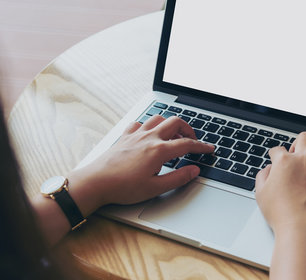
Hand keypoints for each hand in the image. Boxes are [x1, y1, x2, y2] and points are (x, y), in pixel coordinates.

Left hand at [68, 115, 213, 215]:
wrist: (96, 182)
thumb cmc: (123, 187)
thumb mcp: (154, 188)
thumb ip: (178, 178)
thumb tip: (194, 171)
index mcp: (158, 151)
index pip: (187, 145)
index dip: (202, 146)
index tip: (210, 149)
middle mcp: (148, 138)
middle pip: (175, 123)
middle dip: (188, 129)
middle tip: (193, 141)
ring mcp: (136, 135)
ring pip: (158, 118)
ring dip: (169, 124)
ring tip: (173, 137)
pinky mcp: (125, 136)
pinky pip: (140, 123)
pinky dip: (149, 126)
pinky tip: (149, 135)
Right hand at [255, 131, 305, 279]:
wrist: (301, 227)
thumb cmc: (280, 213)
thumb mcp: (261, 193)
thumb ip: (262, 176)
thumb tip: (268, 170)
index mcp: (284, 161)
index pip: (277, 149)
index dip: (274, 155)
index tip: (276, 159)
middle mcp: (304, 160)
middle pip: (305, 137)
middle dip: (300, 142)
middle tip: (297, 152)